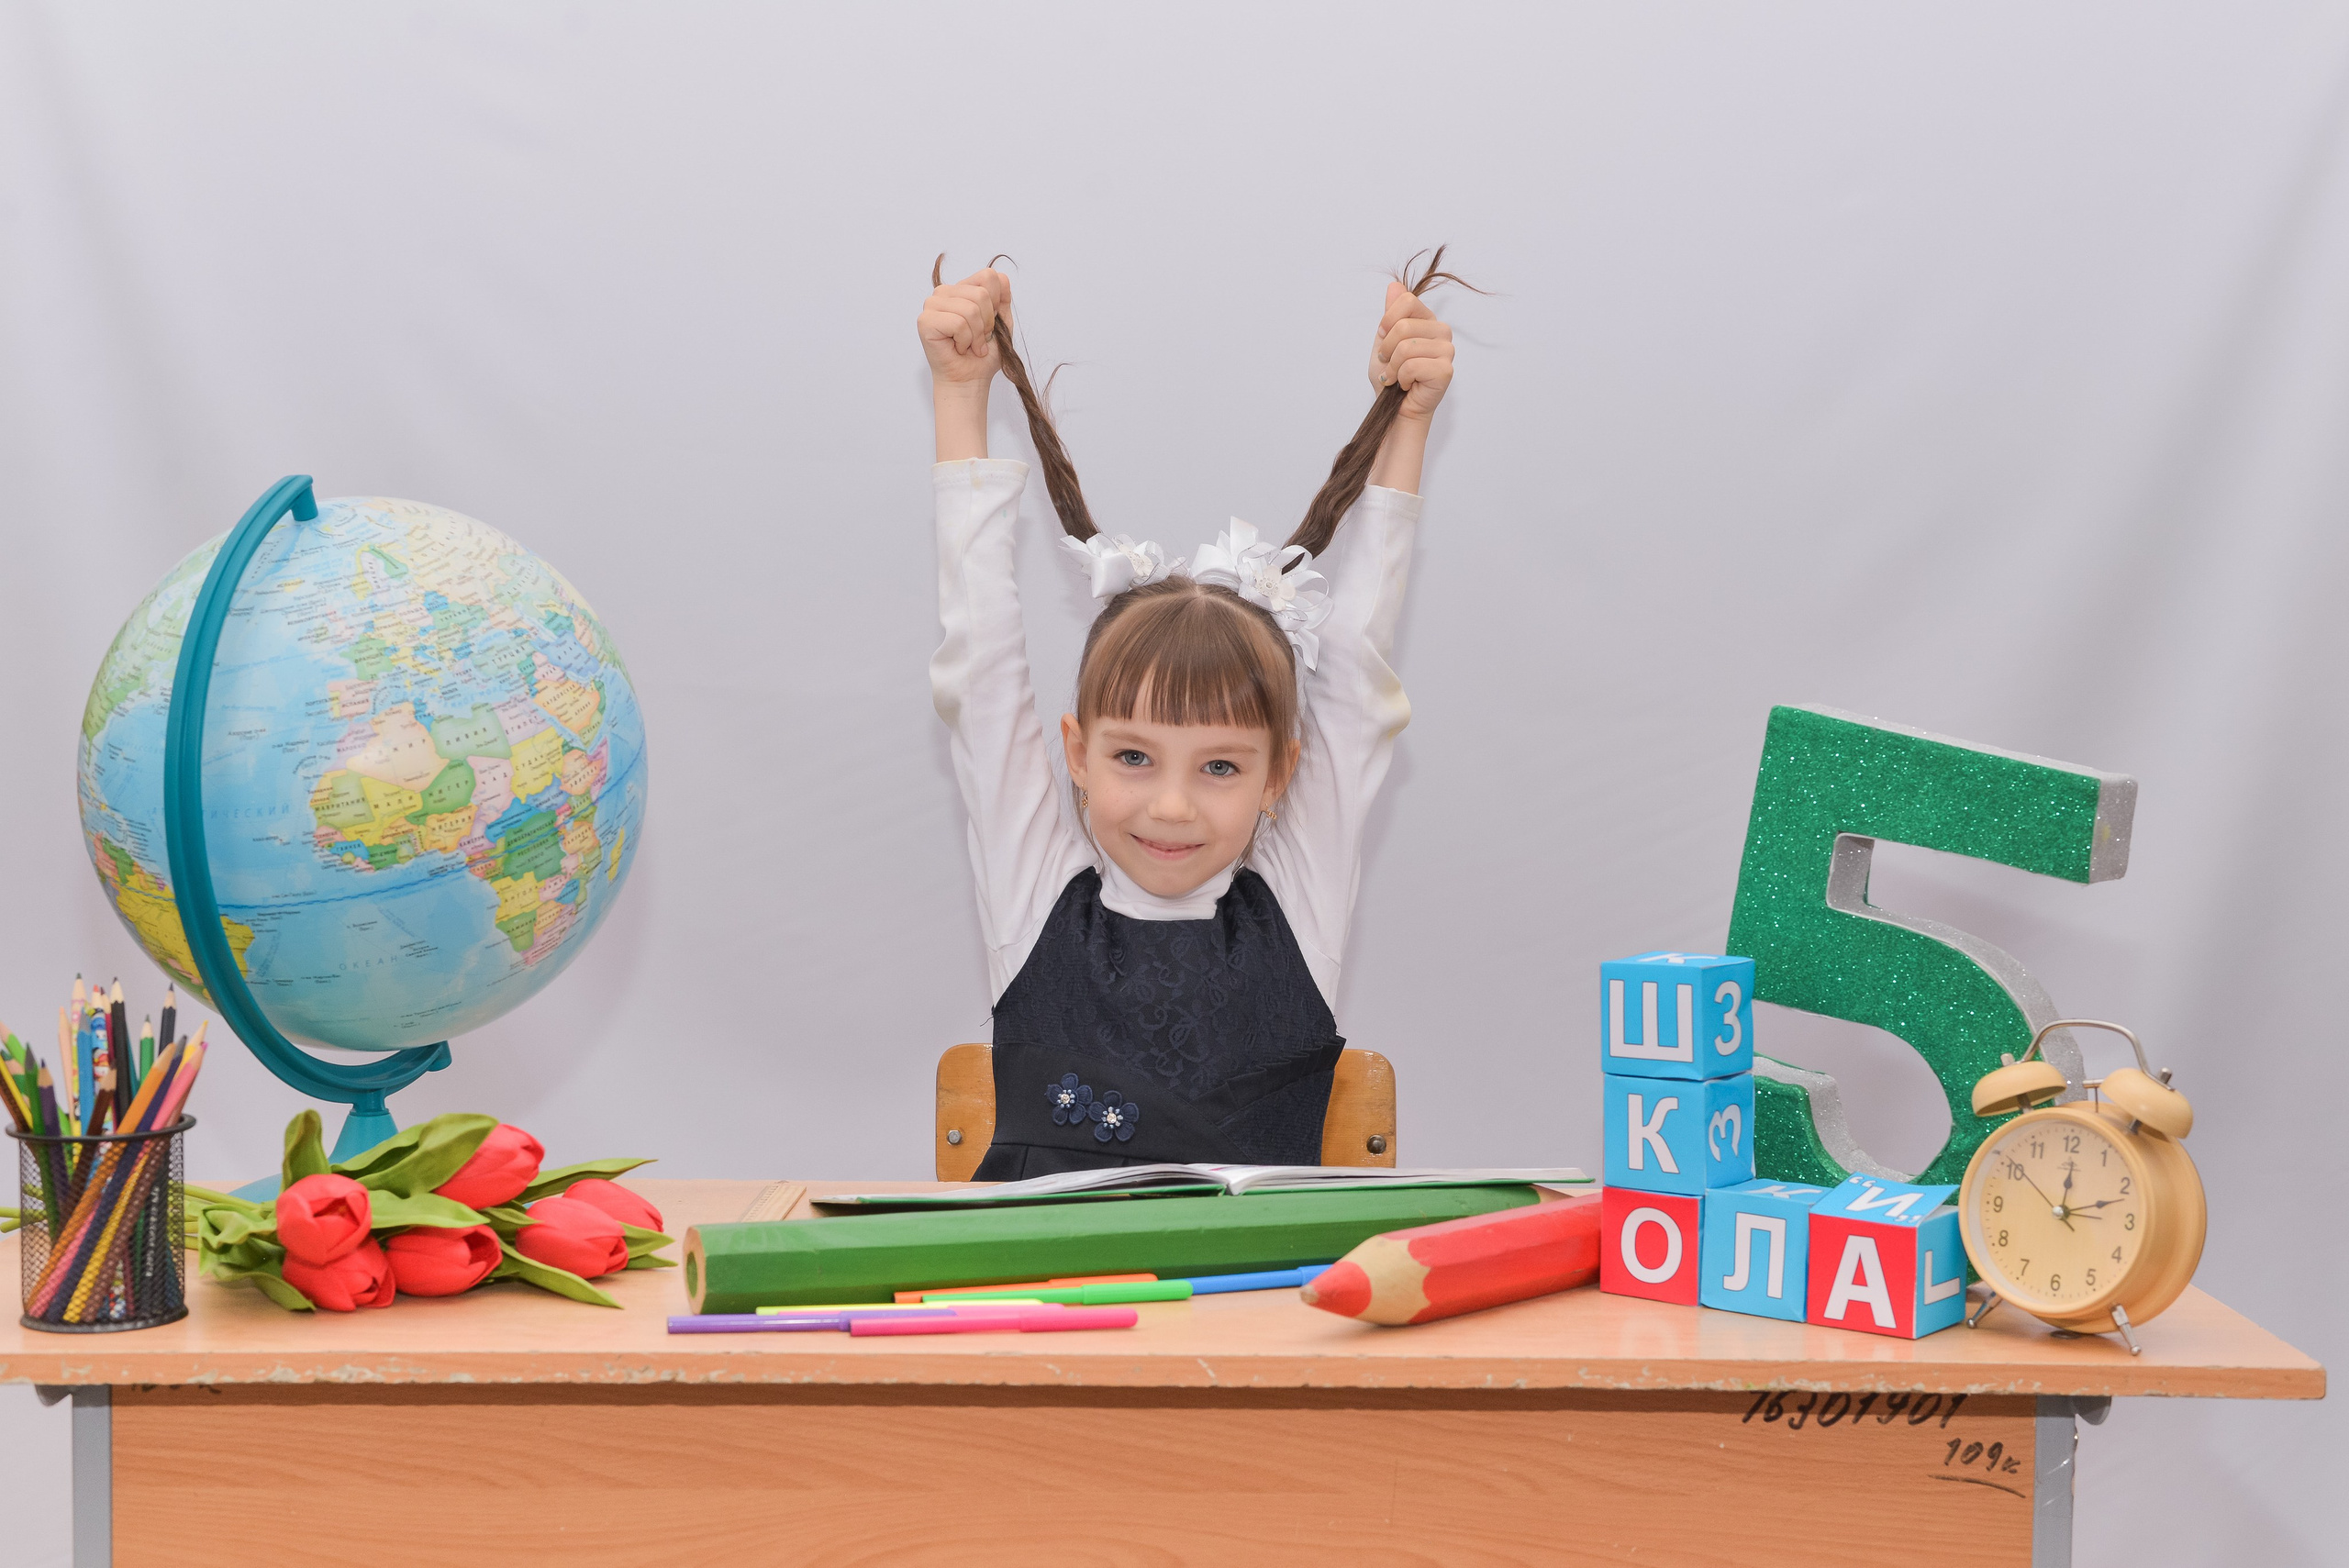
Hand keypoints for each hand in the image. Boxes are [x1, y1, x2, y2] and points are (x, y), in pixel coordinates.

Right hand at [918, 268, 1009, 386]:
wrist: (971, 379)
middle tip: (978, 339)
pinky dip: (965, 340)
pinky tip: (958, 348)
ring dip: (976, 335)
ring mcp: (932, 304)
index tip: (990, 324)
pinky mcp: (925, 320)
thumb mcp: (1002, 322)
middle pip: (981, 293)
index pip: (988, 276)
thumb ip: (1003, 298)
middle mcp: (945, 292)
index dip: (997, 303)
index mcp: (962, 288)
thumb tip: (1002, 276)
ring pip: (970, 309)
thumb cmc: (983, 354)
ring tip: (969, 345)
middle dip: (987, 323)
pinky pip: (958, 323)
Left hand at [1368, 280, 1454, 421]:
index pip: (1407, 301)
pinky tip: (1408, 384)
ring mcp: (1447, 351)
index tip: (1383, 338)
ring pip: (1406, 347)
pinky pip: (1412, 366)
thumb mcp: (1383, 340)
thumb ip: (1391, 313)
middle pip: (1404, 326)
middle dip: (1386, 349)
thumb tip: (1394, 285)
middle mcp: (1442, 332)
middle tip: (1388, 364)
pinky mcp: (1446, 370)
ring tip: (1396, 377)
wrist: (1394, 408)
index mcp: (1428, 320)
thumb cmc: (1391, 377)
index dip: (1387, 321)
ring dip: (1393, 367)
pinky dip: (1402, 379)